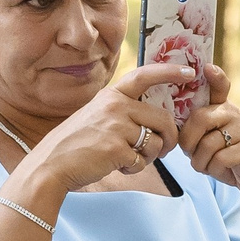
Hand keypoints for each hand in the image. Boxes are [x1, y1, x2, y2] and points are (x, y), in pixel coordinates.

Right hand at [13, 61, 185, 195]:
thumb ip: (121, 113)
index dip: (169, 72)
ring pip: (156, 142)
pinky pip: (142, 161)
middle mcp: (115, 106)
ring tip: (128, 159)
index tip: (189, 73)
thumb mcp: (95, 117)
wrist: (50, 166)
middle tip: (163, 150)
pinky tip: (116, 166)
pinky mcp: (116, 149)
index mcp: (111, 96)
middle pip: (163, 118)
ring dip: (149, 156)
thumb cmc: (74, 145)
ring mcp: (116, 127)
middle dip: (169, 138)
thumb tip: (155, 123)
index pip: (145, 76)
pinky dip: (133, 168)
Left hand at [180, 67, 239, 202]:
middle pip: (199, 119)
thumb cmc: (226, 155)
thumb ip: (195, 129)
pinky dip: (213, 170)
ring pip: (206, 144)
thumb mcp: (210, 139)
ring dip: (200, 162)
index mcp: (221, 108)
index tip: (208, 67)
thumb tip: (175, 129)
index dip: (214, 77)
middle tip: (190, 153)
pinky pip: (219, 159)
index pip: (219, 87)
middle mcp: (233, 113)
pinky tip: (222, 170)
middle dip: (187, 141)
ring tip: (209, 164)